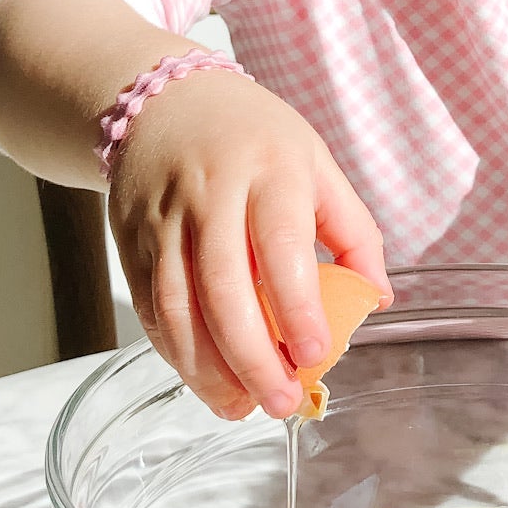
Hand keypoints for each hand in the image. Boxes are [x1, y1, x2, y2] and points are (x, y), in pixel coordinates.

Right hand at [106, 69, 388, 420]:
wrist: (163, 101)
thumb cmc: (254, 137)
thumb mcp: (317, 163)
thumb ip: (353, 230)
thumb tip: (377, 299)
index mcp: (270, 170)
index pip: (280, 244)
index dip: (296, 306)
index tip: (314, 354)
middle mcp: (211, 194)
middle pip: (223, 287)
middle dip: (250, 356)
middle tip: (278, 402)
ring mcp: (164, 219)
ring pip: (176, 306)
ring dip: (206, 367)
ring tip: (239, 406)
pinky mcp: (131, 241)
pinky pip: (149, 307)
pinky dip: (175, 351)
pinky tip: (203, 379)